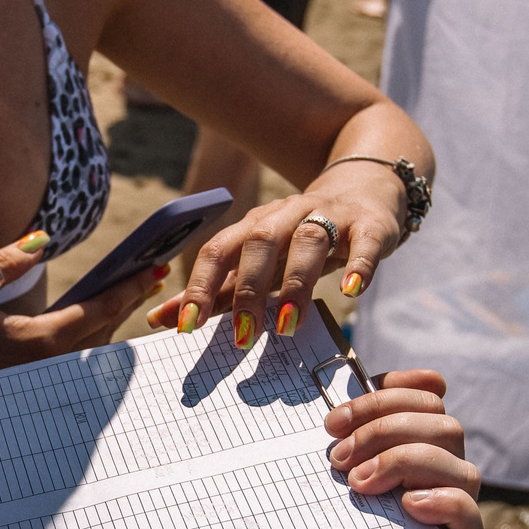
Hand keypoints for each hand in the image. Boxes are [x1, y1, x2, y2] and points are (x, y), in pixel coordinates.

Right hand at [0, 234, 167, 396]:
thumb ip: (6, 262)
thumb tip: (41, 239)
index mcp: (40, 340)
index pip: (99, 308)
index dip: (129, 286)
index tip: (154, 268)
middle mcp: (50, 364)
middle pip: (105, 328)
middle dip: (129, 300)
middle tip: (152, 274)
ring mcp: (44, 378)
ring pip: (93, 347)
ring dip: (113, 319)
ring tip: (128, 291)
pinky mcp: (34, 384)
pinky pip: (77, 358)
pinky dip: (93, 335)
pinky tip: (95, 318)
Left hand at [147, 161, 413, 347]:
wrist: (366, 190)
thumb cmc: (301, 240)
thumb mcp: (258, 263)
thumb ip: (213, 291)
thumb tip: (158, 320)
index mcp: (254, 226)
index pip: (218, 250)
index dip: (198, 286)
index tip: (185, 327)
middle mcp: (287, 215)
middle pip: (260, 243)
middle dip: (247, 290)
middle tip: (242, 338)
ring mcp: (330, 216)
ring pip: (308, 241)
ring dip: (296, 283)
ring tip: (288, 325)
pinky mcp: (370, 226)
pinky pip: (364, 242)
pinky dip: (359, 266)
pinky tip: (353, 291)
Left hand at [325, 369, 483, 528]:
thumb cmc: (354, 514)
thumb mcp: (349, 470)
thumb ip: (353, 440)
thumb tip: (338, 419)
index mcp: (427, 434)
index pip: (427, 394)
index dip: (390, 392)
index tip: (338, 418)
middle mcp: (449, 459)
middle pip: (438, 420)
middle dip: (380, 430)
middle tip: (339, 458)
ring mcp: (461, 494)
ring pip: (451, 455)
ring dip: (399, 461)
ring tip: (360, 483)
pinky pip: (467, 509)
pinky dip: (439, 500)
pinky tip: (408, 505)